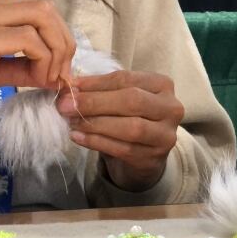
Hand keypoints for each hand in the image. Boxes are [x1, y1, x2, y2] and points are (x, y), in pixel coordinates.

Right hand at [0, 0, 75, 111]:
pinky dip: (43, 59)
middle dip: (63, 41)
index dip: (55, 38)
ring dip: (56, 50)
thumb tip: (46, 75)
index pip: (35, 9)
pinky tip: (38, 80)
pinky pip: (27, 39)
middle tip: (62, 74)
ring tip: (50, 79)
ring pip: (41, 17)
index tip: (58, 69)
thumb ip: (14, 66)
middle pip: (44, 8)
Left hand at [56, 70, 183, 191]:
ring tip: (71, 121)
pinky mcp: (154, 158)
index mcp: (162, 85)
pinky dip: (97, 142)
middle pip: (131, 101)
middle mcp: (170, 108)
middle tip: (65, 105)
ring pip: (130, 127)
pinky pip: (123, 149)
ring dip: (95, 124)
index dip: (95, 83)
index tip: (69, 86)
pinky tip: (78, 137)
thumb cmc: (128, 118)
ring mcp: (166, 135)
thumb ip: (98, 90)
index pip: (126, 79)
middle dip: (95, 102)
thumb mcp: (117, 98)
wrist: (142, 155)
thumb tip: (69, 85)